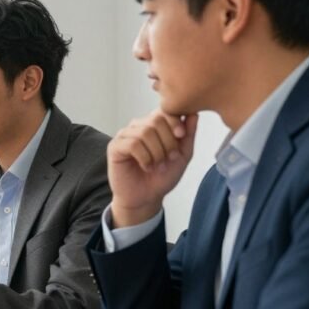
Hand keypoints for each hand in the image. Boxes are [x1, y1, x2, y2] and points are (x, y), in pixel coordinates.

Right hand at [107, 110, 197, 226]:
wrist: (146, 198)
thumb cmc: (162, 177)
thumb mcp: (182, 155)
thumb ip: (188, 135)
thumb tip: (194, 113)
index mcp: (153, 125)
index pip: (164, 110)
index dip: (174, 121)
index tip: (181, 135)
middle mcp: (138, 126)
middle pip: (156, 120)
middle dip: (168, 141)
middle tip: (170, 158)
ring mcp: (125, 135)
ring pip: (145, 132)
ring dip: (157, 152)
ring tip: (158, 165)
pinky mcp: (115, 147)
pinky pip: (132, 144)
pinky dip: (144, 158)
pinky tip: (146, 167)